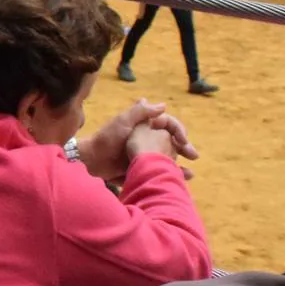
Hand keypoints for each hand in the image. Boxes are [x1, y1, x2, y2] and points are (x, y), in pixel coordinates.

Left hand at [76, 98, 199, 181]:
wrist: (90, 161)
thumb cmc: (106, 139)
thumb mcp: (122, 122)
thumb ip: (141, 112)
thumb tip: (163, 105)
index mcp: (144, 126)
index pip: (169, 124)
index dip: (179, 130)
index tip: (184, 140)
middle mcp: (147, 139)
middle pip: (172, 141)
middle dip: (185, 147)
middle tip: (194, 155)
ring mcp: (144, 154)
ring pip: (168, 158)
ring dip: (180, 164)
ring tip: (189, 174)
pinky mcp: (141, 168)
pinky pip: (159, 171)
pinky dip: (169, 175)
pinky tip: (179, 180)